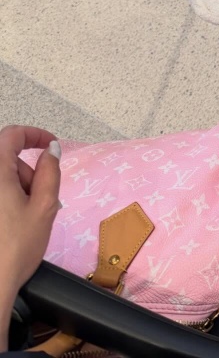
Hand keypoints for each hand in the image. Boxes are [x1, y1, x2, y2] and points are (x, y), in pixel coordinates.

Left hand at [0, 126, 60, 348]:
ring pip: (2, 177)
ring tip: (31, 216)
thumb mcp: (44, 206)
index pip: (12, 135)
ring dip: (19, 187)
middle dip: (28, 171)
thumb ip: (50, 171)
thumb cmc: (17, 246)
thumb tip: (51, 149)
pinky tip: (16, 222)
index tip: (51, 146)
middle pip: (7, 158)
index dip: (34, 134)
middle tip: (43, 196)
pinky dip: (8, 199)